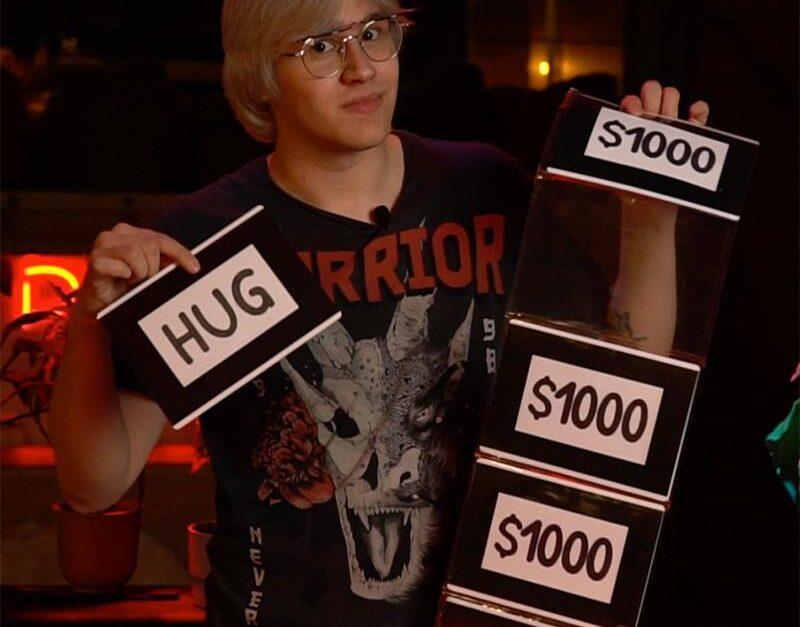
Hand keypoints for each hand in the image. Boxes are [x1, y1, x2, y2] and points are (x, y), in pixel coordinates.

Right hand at [76, 223, 199, 318]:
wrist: (101, 305)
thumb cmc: (126, 285)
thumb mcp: (150, 271)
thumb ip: (166, 262)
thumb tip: (191, 263)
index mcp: (130, 233)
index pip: (161, 239)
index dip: (180, 253)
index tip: (195, 268)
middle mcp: (115, 234)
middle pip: (149, 245)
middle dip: (153, 267)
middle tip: (144, 278)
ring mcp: (102, 245)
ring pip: (135, 253)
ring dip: (140, 272)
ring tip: (132, 279)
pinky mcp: (95, 260)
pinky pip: (120, 266)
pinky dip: (126, 275)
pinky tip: (121, 280)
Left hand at [617, 80, 709, 228]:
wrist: (651, 206)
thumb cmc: (629, 189)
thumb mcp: (615, 177)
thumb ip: (611, 167)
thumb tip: (606, 162)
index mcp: (630, 128)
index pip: (630, 103)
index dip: (631, 102)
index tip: (632, 114)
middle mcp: (649, 121)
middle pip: (652, 91)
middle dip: (650, 96)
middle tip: (649, 116)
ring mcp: (670, 125)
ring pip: (671, 96)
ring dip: (670, 101)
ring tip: (668, 121)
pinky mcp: (691, 135)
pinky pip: (698, 114)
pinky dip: (698, 110)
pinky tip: (693, 113)